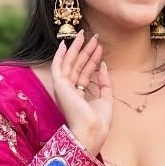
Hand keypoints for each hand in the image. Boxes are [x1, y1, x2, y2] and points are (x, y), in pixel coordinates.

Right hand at [49, 29, 112, 156]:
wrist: (92, 131)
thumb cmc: (99, 122)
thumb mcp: (106, 99)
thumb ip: (104, 83)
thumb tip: (103, 65)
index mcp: (78, 97)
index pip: (85, 73)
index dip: (92, 59)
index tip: (100, 47)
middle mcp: (69, 92)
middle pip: (77, 66)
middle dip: (85, 50)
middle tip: (93, 36)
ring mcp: (63, 89)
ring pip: (69, 63)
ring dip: (76, 48)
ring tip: (84, 34)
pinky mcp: (59, 86)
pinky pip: (58, 66)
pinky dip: (59, 55)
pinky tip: (64, 44)